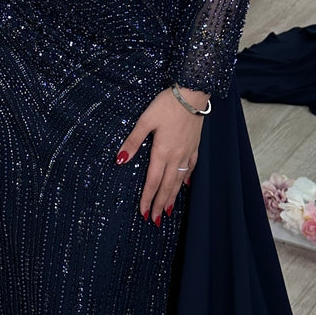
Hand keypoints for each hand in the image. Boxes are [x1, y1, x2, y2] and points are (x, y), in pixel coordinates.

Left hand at [116, 87, 207, 223]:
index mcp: (162, 152)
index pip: (153, 182)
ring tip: (169, 211)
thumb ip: (133, 141)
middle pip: (167, 186)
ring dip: (173, 197)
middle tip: (156, 220)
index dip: (148, 199)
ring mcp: (188, 152)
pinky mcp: (195, 146)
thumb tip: (120, 160)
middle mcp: (176, 156)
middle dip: (160, 204)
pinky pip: (191, 168)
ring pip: (180, 180)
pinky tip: (185, 186)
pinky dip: (187, 180)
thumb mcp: (145, 120)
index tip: (144, 213)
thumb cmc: (167, 104)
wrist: (193, 94)